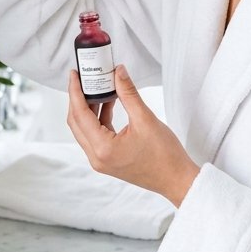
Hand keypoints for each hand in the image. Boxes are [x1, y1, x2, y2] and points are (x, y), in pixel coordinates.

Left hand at [66, 64, 200, 206]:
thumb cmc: (165, 154)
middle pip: (77, 122)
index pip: (80, 114)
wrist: (176, 179)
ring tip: (97, 87)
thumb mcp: (145, 119)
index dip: (75, 91)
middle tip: (83, 78)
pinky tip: (108, 103)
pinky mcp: (108, 160)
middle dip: (78, 98)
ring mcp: (101, 161)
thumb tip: (118, 71)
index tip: (74, 74)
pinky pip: (95, 136)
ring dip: (88, 108)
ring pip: (85, 129)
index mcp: (103, 148)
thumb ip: (128, 93)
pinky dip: (98, 119)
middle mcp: (96, 157)